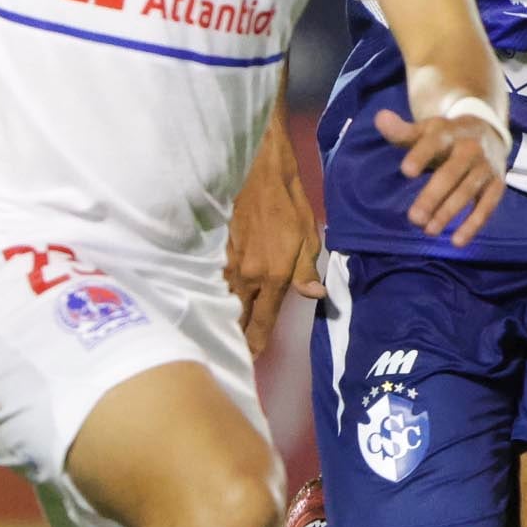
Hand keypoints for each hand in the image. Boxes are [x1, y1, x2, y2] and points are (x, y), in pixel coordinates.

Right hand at [225, 127, 325, 357]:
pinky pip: (212, 281)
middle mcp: (245, 276)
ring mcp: (225, 263)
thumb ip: (306, 270)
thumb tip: (314, 297)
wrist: (256, 169)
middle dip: (236, 336)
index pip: (262, 319)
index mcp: (272, 276)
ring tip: (221, 332)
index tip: (251, 357)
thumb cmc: (288, 201)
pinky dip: (213, 294)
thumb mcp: (308, 235)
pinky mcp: (213, 250)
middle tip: (234, 353)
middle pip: (236, 317)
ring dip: (222, 317)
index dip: (257, 342)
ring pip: (221, 300)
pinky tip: (212, 300)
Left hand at [375, 105, 507, 247]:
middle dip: (433, 196)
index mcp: (449, 132)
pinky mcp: (496, 185)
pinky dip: (473, 224)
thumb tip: (379, 119)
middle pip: (451, 173)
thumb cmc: (445, 137)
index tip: (406, 171)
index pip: (434, 142)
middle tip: (414, 218)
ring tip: (428, 230)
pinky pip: (486, 206)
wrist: (487, 131)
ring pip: (467, 191)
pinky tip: (457, 241)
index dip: (421, 155)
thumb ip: (402, 131)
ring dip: (448, 213)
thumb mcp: (425, 131)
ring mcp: (485, 167)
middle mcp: (470, 148)